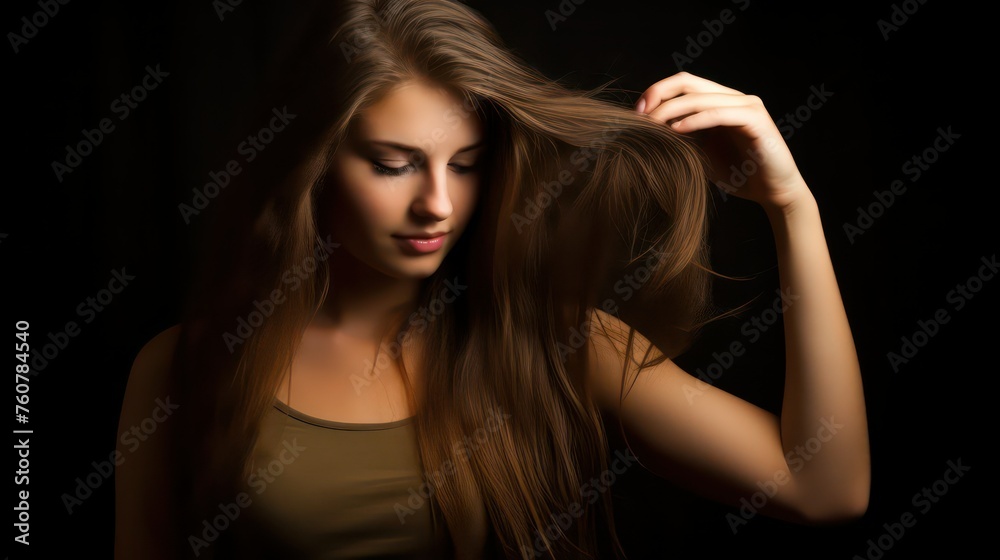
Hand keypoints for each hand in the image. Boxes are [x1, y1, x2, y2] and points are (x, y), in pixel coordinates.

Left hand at [635, 72, 810, 211]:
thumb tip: (647, 130)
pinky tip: (676, 130)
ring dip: (672, 110)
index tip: (636, 113)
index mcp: (720, 101)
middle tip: (639, 116)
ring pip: (701, 97)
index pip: (684, 84)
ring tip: (652, 125)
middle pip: (689, 82)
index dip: (657, 92)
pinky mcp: (756, 120)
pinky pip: (719, 114)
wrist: (773, 192)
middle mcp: (734, 98)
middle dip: (659, 96)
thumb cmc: (738, 174)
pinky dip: (695, 120)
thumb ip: (682, 137)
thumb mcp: (701, 153)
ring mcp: (747, 106)